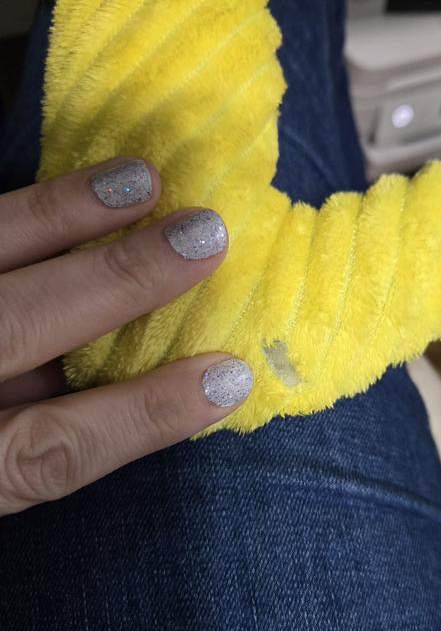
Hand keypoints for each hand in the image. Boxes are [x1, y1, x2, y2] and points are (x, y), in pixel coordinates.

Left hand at [0, 157, 252, 515]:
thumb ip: (43, 446)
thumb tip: (156, 385)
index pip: (50, 449)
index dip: (142, 416)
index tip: (228, 377)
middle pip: (15, 326)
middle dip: (116, 282)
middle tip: (206, 236)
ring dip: (57, 214)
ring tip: (139, 181)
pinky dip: (14, 209)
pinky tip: (61, 186)